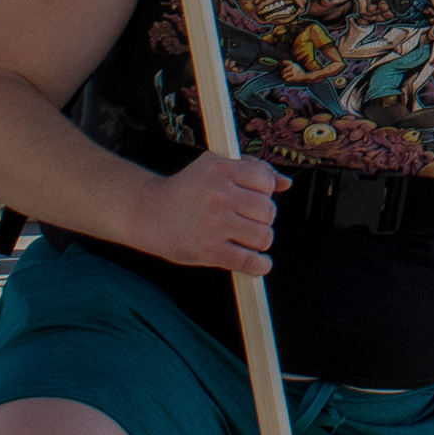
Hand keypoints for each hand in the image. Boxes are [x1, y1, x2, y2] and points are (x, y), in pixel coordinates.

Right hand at [125, 150, 286, 276]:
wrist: (148, 212)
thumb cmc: (187, 190)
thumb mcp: (214, 169)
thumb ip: (252, 170)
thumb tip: (286, 182)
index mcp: (220, 169)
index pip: (266, 182)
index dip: (264, 193)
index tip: (252, 199)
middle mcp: (218, 194)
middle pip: (268, 210)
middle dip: (262, 218)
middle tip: (246, 220)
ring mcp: (214, 223)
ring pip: (263, 236)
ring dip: (260, 241)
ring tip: (246, 238)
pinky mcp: (209, 249)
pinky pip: (249, 261)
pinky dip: (259, 265)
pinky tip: (258, 263)